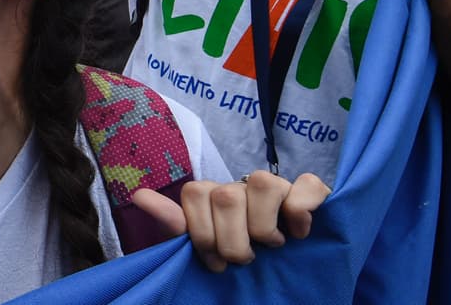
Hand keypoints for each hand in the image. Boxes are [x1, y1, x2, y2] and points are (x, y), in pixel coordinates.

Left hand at [132, 171, 329, 271]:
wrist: (289, 266)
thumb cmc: (238, 253)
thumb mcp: (204, 244)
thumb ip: (176, 224)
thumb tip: (139, 195)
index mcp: (214, 195)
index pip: (194, 192)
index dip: (201, 233)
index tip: (215, 261)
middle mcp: (242, 184)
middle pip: (225, 196)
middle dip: (232, 241)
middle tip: (244, 260)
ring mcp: (277, 185)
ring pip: (263, 184)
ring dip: (265, 228)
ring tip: (272, 247)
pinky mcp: (310, 191)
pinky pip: (306, 185)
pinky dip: (300, 211)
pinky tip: (298, 233)